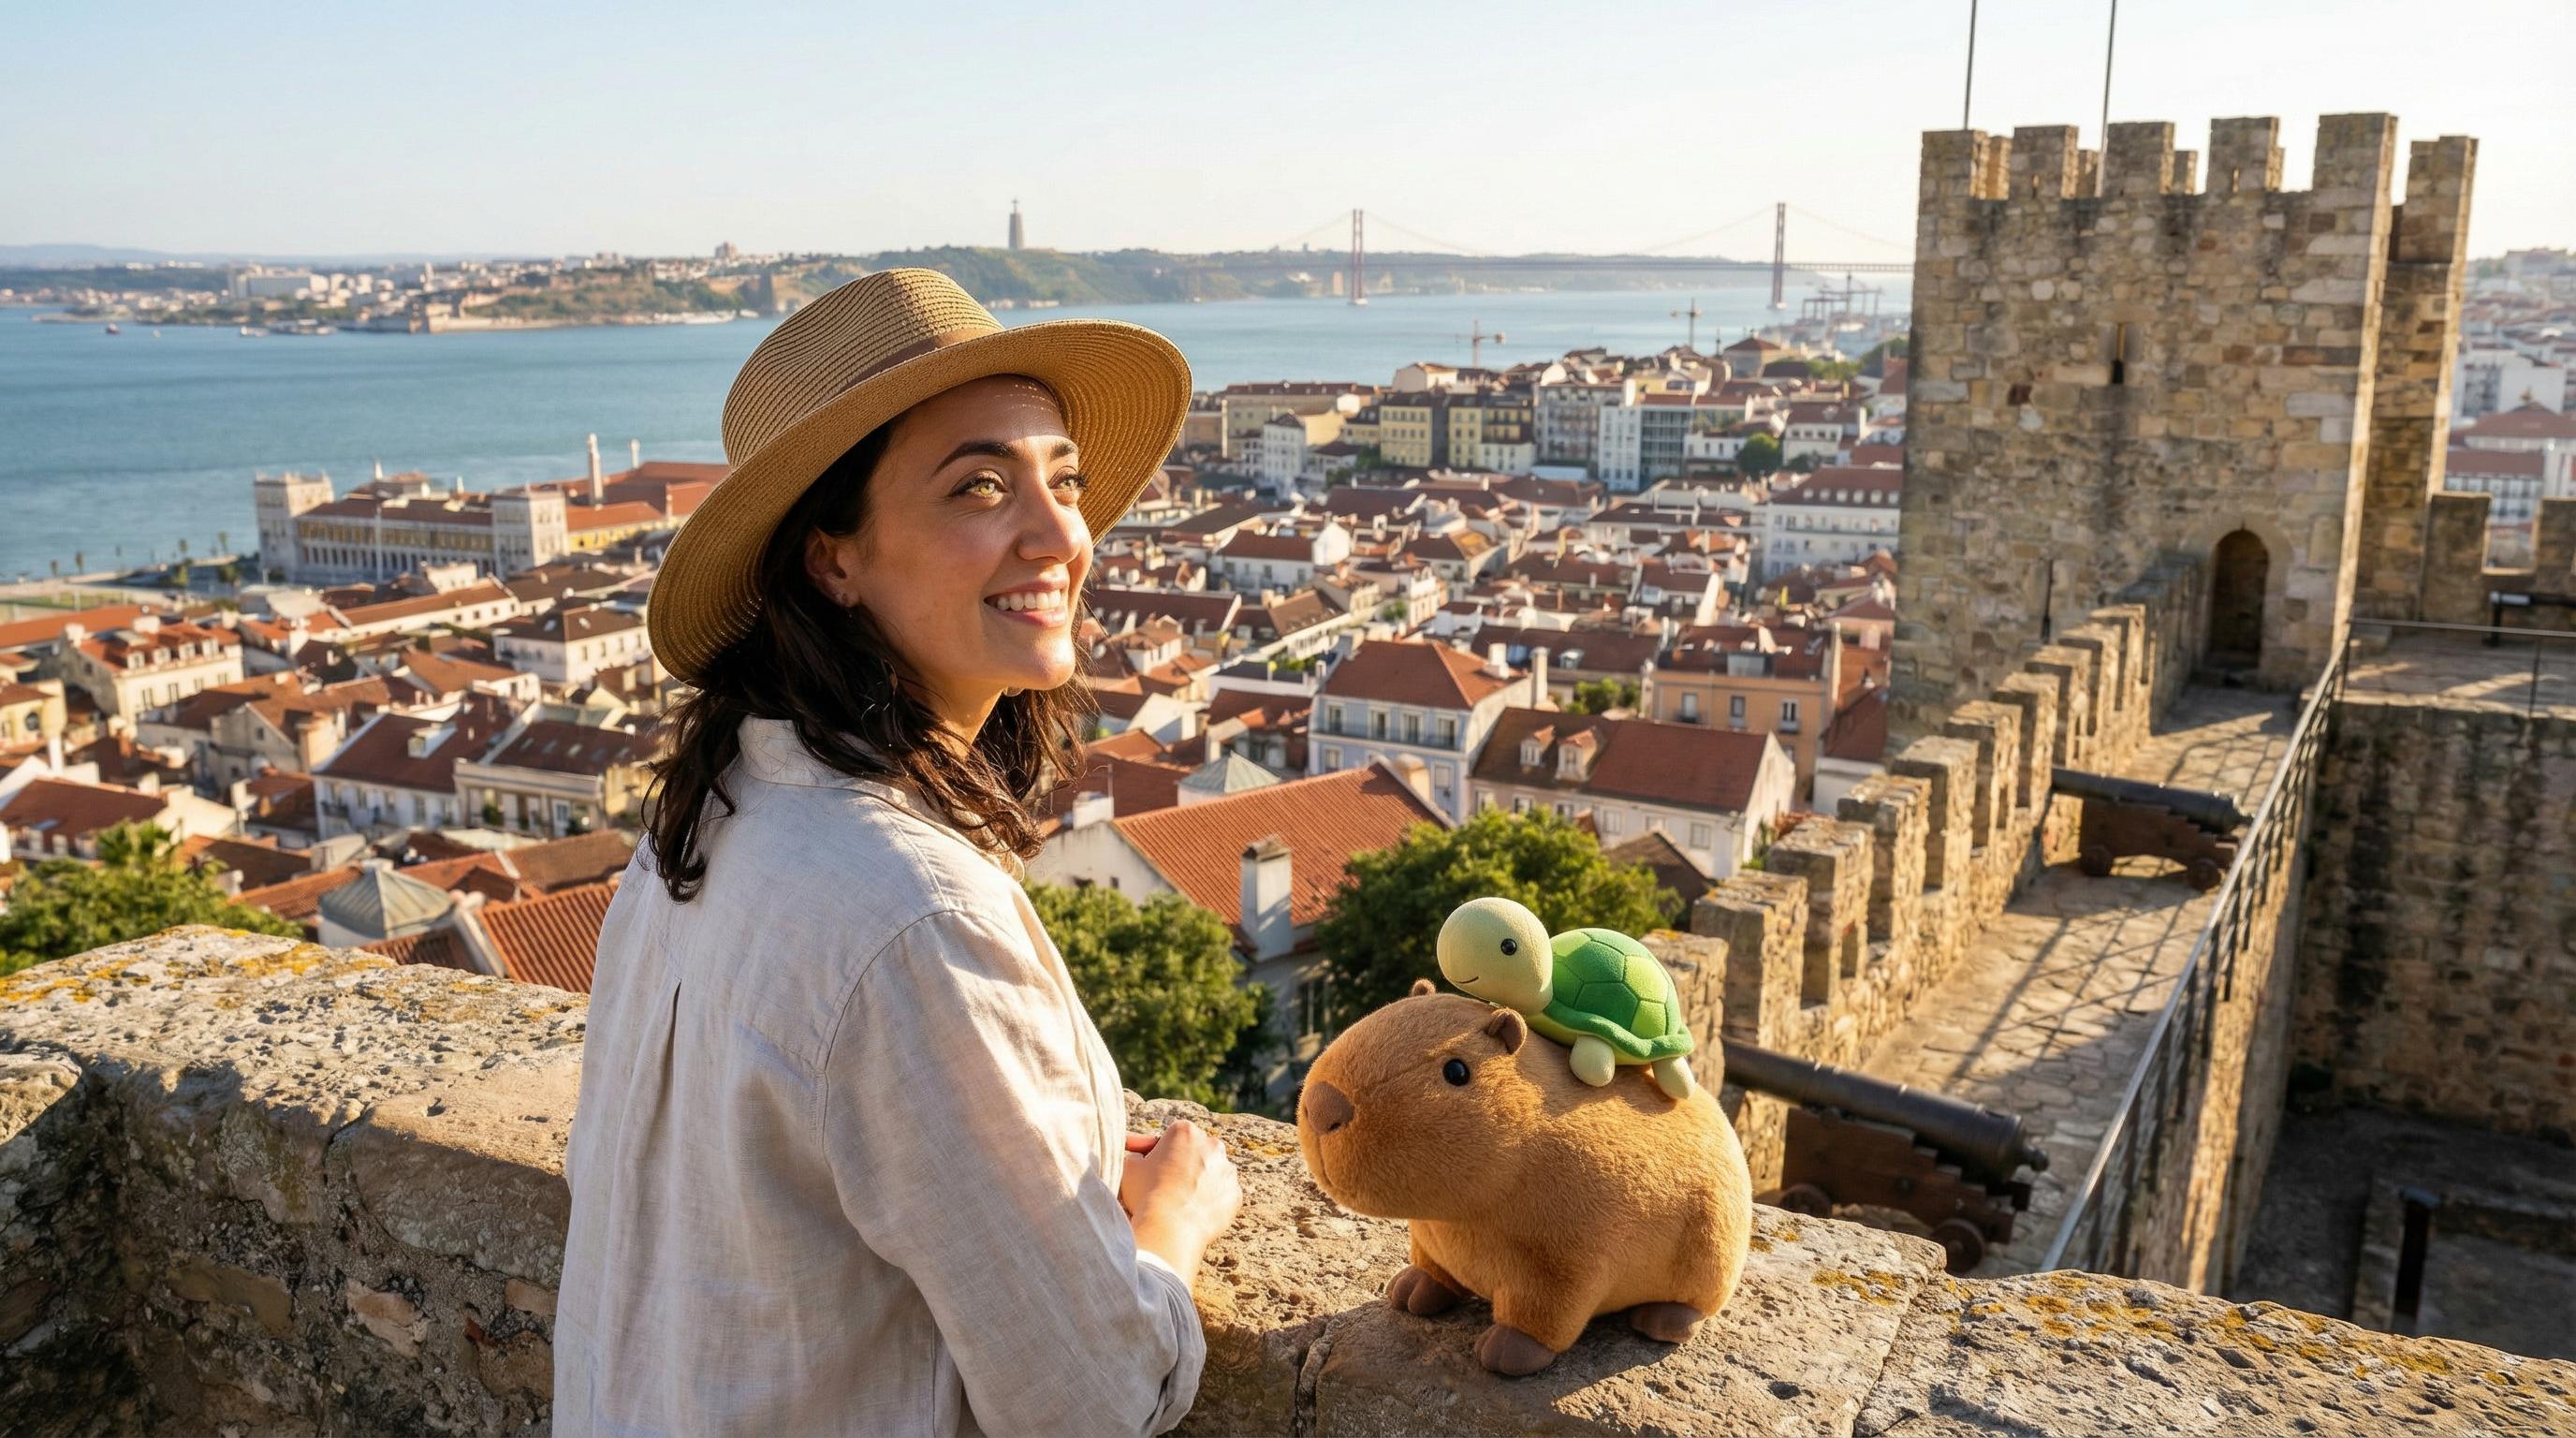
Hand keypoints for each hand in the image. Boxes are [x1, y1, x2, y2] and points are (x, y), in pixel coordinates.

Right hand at [1120, 1120, 1240, 1289]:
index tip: (1147, 1165)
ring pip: (1212, 1173)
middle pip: (1195, 1151)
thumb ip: (1135, 1154)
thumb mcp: (1129, 1167)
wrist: (1170, 1228)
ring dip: (1199, 1181)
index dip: (1156, 1152)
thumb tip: (1139, 1156)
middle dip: (1182, 1163)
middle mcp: (1212, 1145)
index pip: (1170, 1137)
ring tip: (1180, 1201)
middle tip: (1164, 1184)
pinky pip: (1222, 1195)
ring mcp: (1227, 1170)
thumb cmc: (1147, 1193)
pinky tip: (1195, 1212)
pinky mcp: (1235, 1194)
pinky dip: (1212, 1201)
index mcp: (1185, 1131)